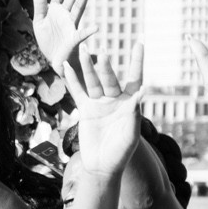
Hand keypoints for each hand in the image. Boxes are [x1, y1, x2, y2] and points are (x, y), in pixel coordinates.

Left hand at [31, 0, 97, 77]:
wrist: (54, 59)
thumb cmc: (48, 39)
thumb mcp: (40, 20)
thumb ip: (40, 3)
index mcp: (57, 9)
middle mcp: (66, 14)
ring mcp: (72, 25)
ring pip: (80, 6)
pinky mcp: (73, 38)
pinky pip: (82, 34)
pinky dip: (89, 31)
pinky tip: (96, 28)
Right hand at [59, 45, 145, 178]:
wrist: (102, 165)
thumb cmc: (122, 151)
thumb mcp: (132, 133)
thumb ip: (135, 111)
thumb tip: (142, 90)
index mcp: (130, 103)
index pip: (135, 78)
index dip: (137, 61)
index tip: (139, 43)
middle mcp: (114, 100)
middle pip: (109, 78)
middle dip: (105, 67)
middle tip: (102, 53)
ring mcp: (99, 104)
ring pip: (92, 81)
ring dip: (87, 66)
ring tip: (83, 50)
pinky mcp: (85, 110)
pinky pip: (77, 92)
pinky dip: (72, 79)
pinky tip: (66, 66)